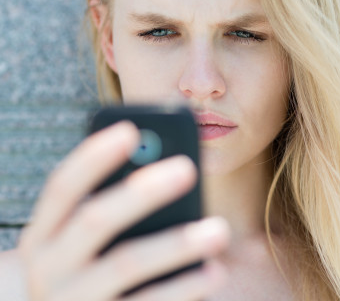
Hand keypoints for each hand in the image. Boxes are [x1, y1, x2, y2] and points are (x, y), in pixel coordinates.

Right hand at [18, 121, 229, 300]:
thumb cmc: (77, 259)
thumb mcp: (76, 233)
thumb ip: (106, 201)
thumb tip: (163, 163)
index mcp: (44, 231)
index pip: (62, 186)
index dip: (92, 157)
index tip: (129, 131)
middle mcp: (50, 265)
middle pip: (95, 220)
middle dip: (141, 192)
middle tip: (187, 168)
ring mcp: (75, 300)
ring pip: (127, 265)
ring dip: (177, 244)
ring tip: (220, 229)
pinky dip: (184, 288)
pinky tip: (215, 271)